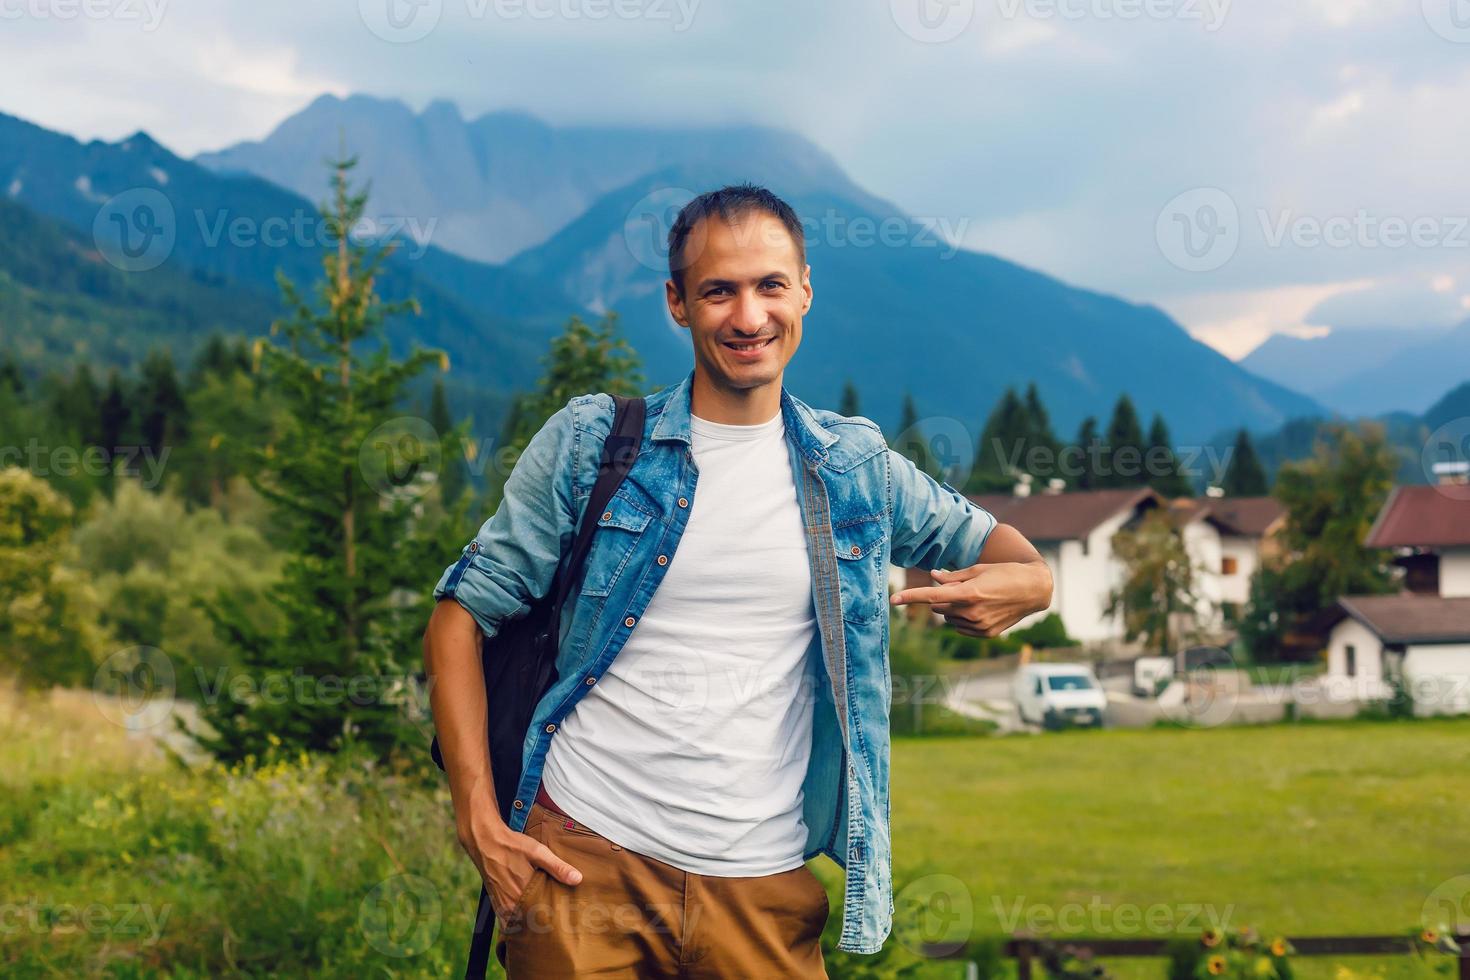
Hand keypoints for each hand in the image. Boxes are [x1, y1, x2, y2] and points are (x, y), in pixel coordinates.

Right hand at [458, 806, 582, 920]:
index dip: (555, 920)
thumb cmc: (512, 845)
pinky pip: (507, 920)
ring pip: (519, 924)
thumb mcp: (537, 852)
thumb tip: (577, 879)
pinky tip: (527, 916)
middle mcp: (511, 904)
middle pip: (532, 922)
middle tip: (559, 922)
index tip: (566, 920)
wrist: (485, 842)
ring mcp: (502, 905)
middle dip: (544, 923)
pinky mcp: (496, 903)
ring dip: (530, 924)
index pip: (543, 917)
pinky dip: (517, 921)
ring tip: (544, 921)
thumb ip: (557, 867)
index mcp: (523, 893)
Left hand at [890, 561, 1052, 636]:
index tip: (892, 599)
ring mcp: (979, 626)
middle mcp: (972, 612)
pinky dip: (963, 618)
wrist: (1034, 590)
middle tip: (961, 587)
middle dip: (942, 598)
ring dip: (953, 608)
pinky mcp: (985, 634)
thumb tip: (933, 576)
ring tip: (976, 597)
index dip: (910, 597)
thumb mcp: (978, 569)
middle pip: (938, 607)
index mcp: (969, 593)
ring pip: (948, 618)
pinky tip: (980, 609)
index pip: (932, 596)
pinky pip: (960, 627)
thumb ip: (953, 576)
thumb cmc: (1005, 573)